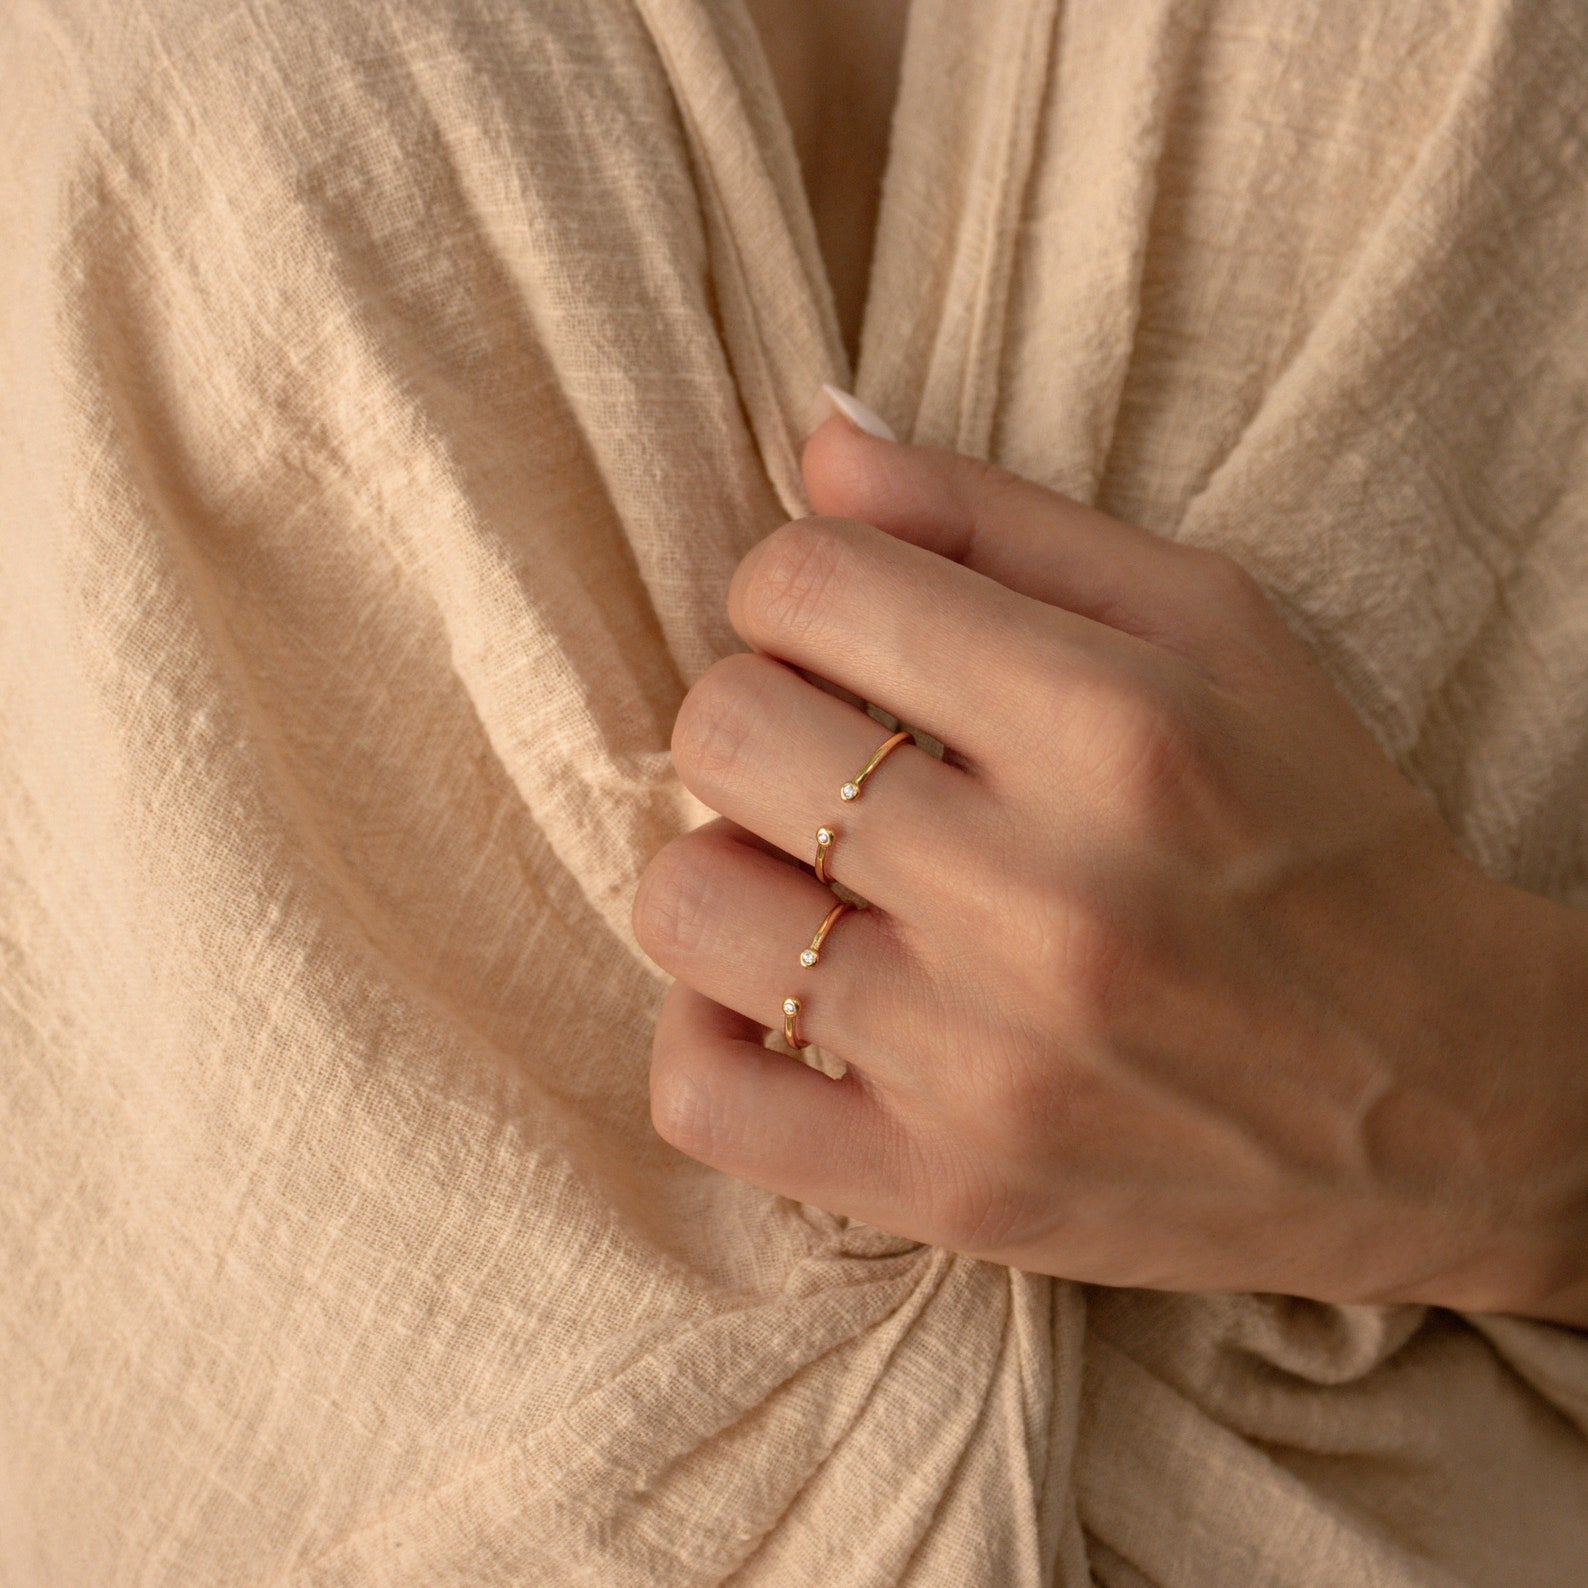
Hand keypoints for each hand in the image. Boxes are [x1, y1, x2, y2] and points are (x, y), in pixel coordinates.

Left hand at [632, 404, 1587, 1321]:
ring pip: (688, 903)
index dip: (792, 586)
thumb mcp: (1214, 630)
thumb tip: (820, 438)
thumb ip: (1001, 519)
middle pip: (723, 732)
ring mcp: (986, 1061)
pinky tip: (779, 1004)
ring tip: (810, 877)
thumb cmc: (1318, 836)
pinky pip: (701, 1100)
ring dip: (724, 864)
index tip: (839, 633)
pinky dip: (704, 1037)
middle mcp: (1044, 895)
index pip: (806, 581)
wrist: (1444, 1105)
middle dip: (751, 713)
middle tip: (826, 753)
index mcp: (1116, 724)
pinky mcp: (949, 1188)